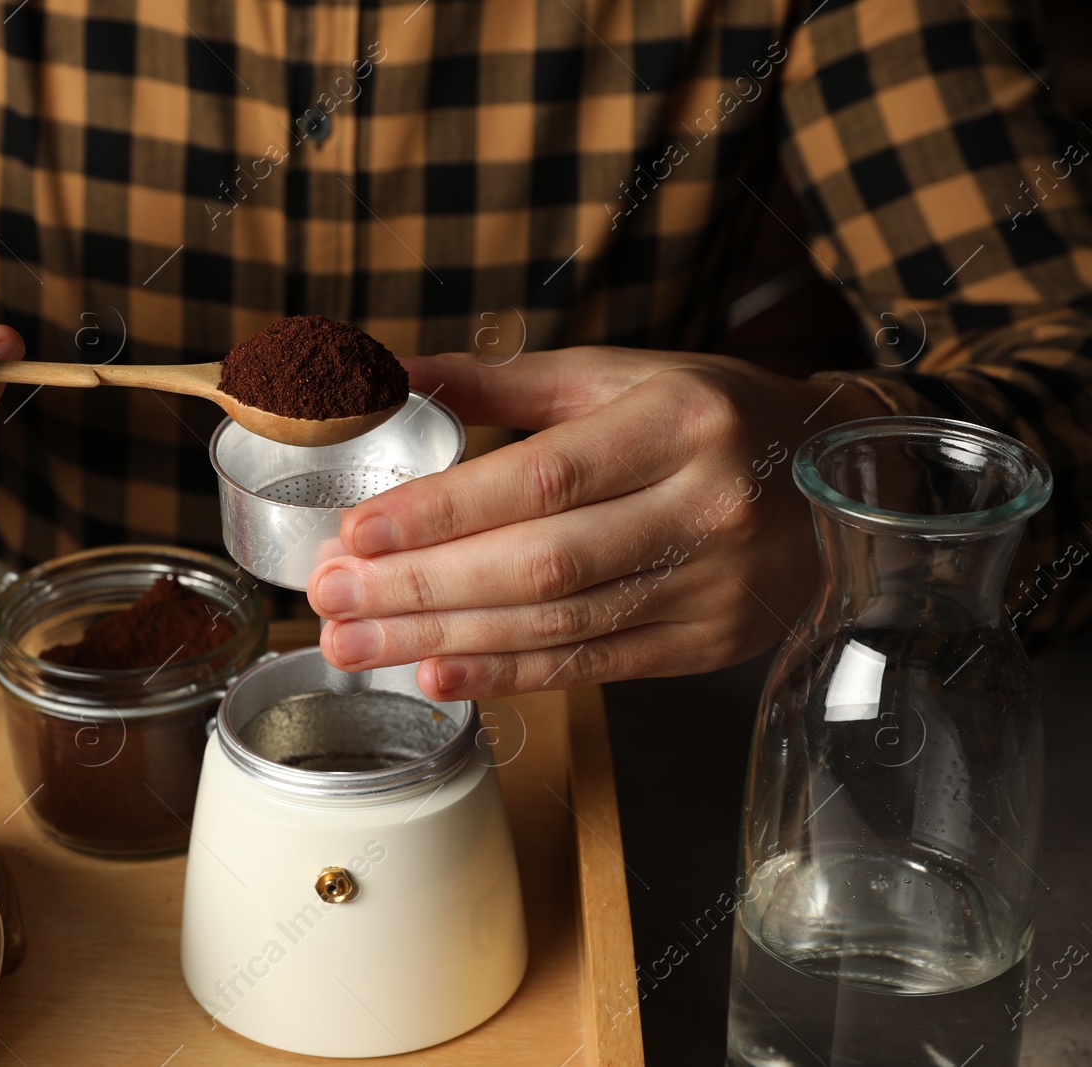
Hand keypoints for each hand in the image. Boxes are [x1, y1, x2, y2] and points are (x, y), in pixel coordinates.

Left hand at [306, 347, 885, 698]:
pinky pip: (592, 668)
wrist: (836, 481)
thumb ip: (501, 383)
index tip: (356, 534)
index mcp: (675, 422)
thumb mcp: (617, 375)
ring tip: (354, 644)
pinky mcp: (705, 643)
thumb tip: (384, 374)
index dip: (441, 514)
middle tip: (329, 599)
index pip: (539, 479)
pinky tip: (436, 675)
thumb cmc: (707, 416)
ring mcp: (708, 585)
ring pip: (556, 626)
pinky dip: (507, 676)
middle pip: (538, 565)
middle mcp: (701, 506)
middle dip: (419, 590)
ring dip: (442, 641)